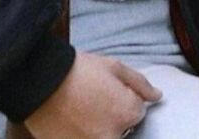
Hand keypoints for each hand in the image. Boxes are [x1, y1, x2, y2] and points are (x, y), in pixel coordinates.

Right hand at [23, 51, 161, 138]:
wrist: (40, 80)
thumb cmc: (78, 70)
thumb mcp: (113, 66)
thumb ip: (139, 83)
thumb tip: (157, 96)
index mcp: (127, 113)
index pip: (138, 112)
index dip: (125, 98)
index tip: (109, 89)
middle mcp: (113, 136)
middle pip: (122, 130)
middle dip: (112, 116)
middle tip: (93, 101)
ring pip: (105, 136)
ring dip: (97, 126)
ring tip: (81, 110)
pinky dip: (81, 132)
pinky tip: (71, 120)